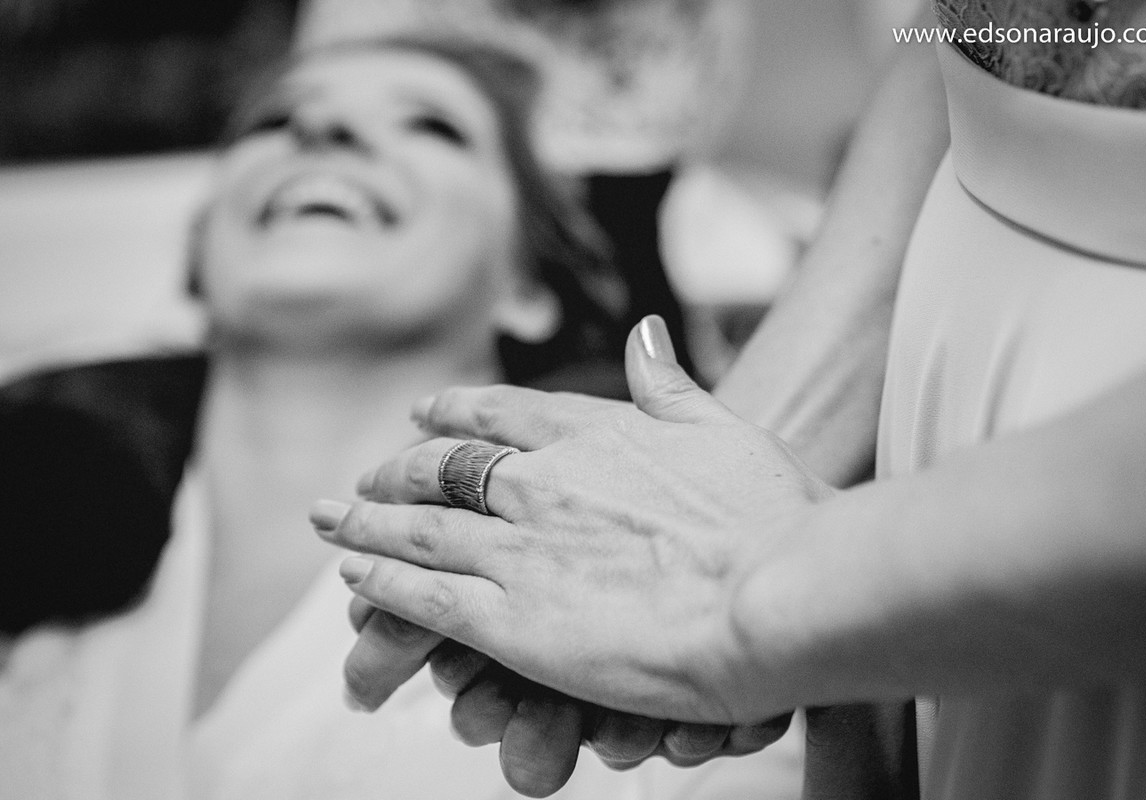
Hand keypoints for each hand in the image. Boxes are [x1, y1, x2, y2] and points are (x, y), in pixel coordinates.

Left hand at [314, 316, 833, 722]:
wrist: (777, 596)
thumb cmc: (772, 518)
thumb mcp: (724, 427)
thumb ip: (670, 382)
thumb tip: (644, 331)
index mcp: (593, 433)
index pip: (500, 413)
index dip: (452, 412)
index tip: (422, 412)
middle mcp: (542, 481)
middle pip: (442, 468)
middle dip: (394, 471)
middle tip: (363, 479)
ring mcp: (519, 547)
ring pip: (416, 529)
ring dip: (365, 524)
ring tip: (329, 521)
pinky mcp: (509, 619)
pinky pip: (423, 596)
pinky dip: (381, 583)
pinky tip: (353, 580)